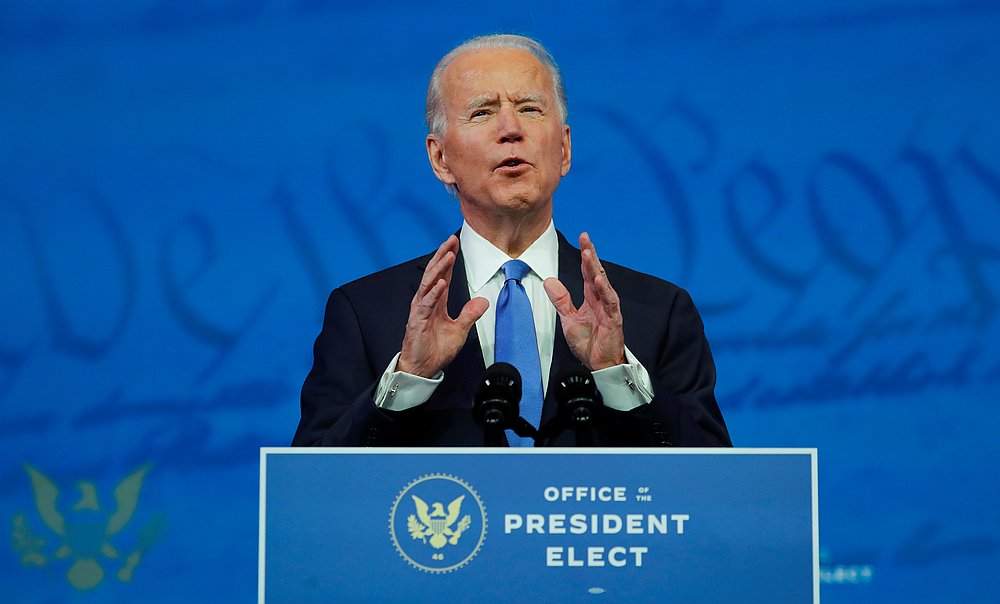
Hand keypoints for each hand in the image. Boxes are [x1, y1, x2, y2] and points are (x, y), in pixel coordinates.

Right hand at [398, 235, 488, 377]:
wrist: (423, 368)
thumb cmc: (435, 350)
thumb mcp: (459, 330)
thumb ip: (469, 314)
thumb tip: (482, 301)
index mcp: (436, 302)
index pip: (443, 275)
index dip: (448, 259)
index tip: (455, 244)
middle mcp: (426, 302)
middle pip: (434, 273)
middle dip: (442, 256)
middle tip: (450, 241)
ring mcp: (420, 310)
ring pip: (429, 284)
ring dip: (439, 269)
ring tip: (448, 256)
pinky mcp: (416, 321)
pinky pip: (425, 304)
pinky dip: (433, 293)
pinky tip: (441, 283)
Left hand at [544, 232, 625, 370]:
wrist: (599, 363)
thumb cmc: (588, 343)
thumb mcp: (568, 319)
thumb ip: (561, 300)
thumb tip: (549, 281)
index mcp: (591, 297)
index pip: (588, 272)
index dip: (585, 255)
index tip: (582, 239)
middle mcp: (601, 299)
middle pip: (596, 272)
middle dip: (591, 255)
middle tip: (585, 238)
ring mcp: (609, 308)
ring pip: (603, 284)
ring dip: (596, 269)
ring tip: (588, 255)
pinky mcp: (614, 319)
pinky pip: (610, 302)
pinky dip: (605, 291)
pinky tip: (600, 280)